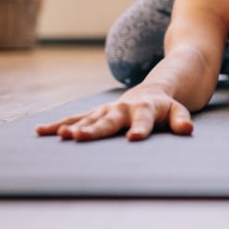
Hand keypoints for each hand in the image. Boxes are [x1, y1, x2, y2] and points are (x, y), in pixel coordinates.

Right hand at [35, 85, 193, 141]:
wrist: (152, 89)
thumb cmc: (166, 107)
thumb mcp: (178, 111)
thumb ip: (181, 120)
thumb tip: (187, 130)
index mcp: (146, 109)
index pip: (144, 121)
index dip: (139, 129)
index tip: (133, 139)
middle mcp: (123, 108)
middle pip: (109, 120)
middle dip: (94, 129)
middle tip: (78, 137)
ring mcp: (107, 110)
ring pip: (88, 118)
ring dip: (73, 126)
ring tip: (60, 136)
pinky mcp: (96, 113)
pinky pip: (75, 118)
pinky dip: (59, 124)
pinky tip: (41, 131)